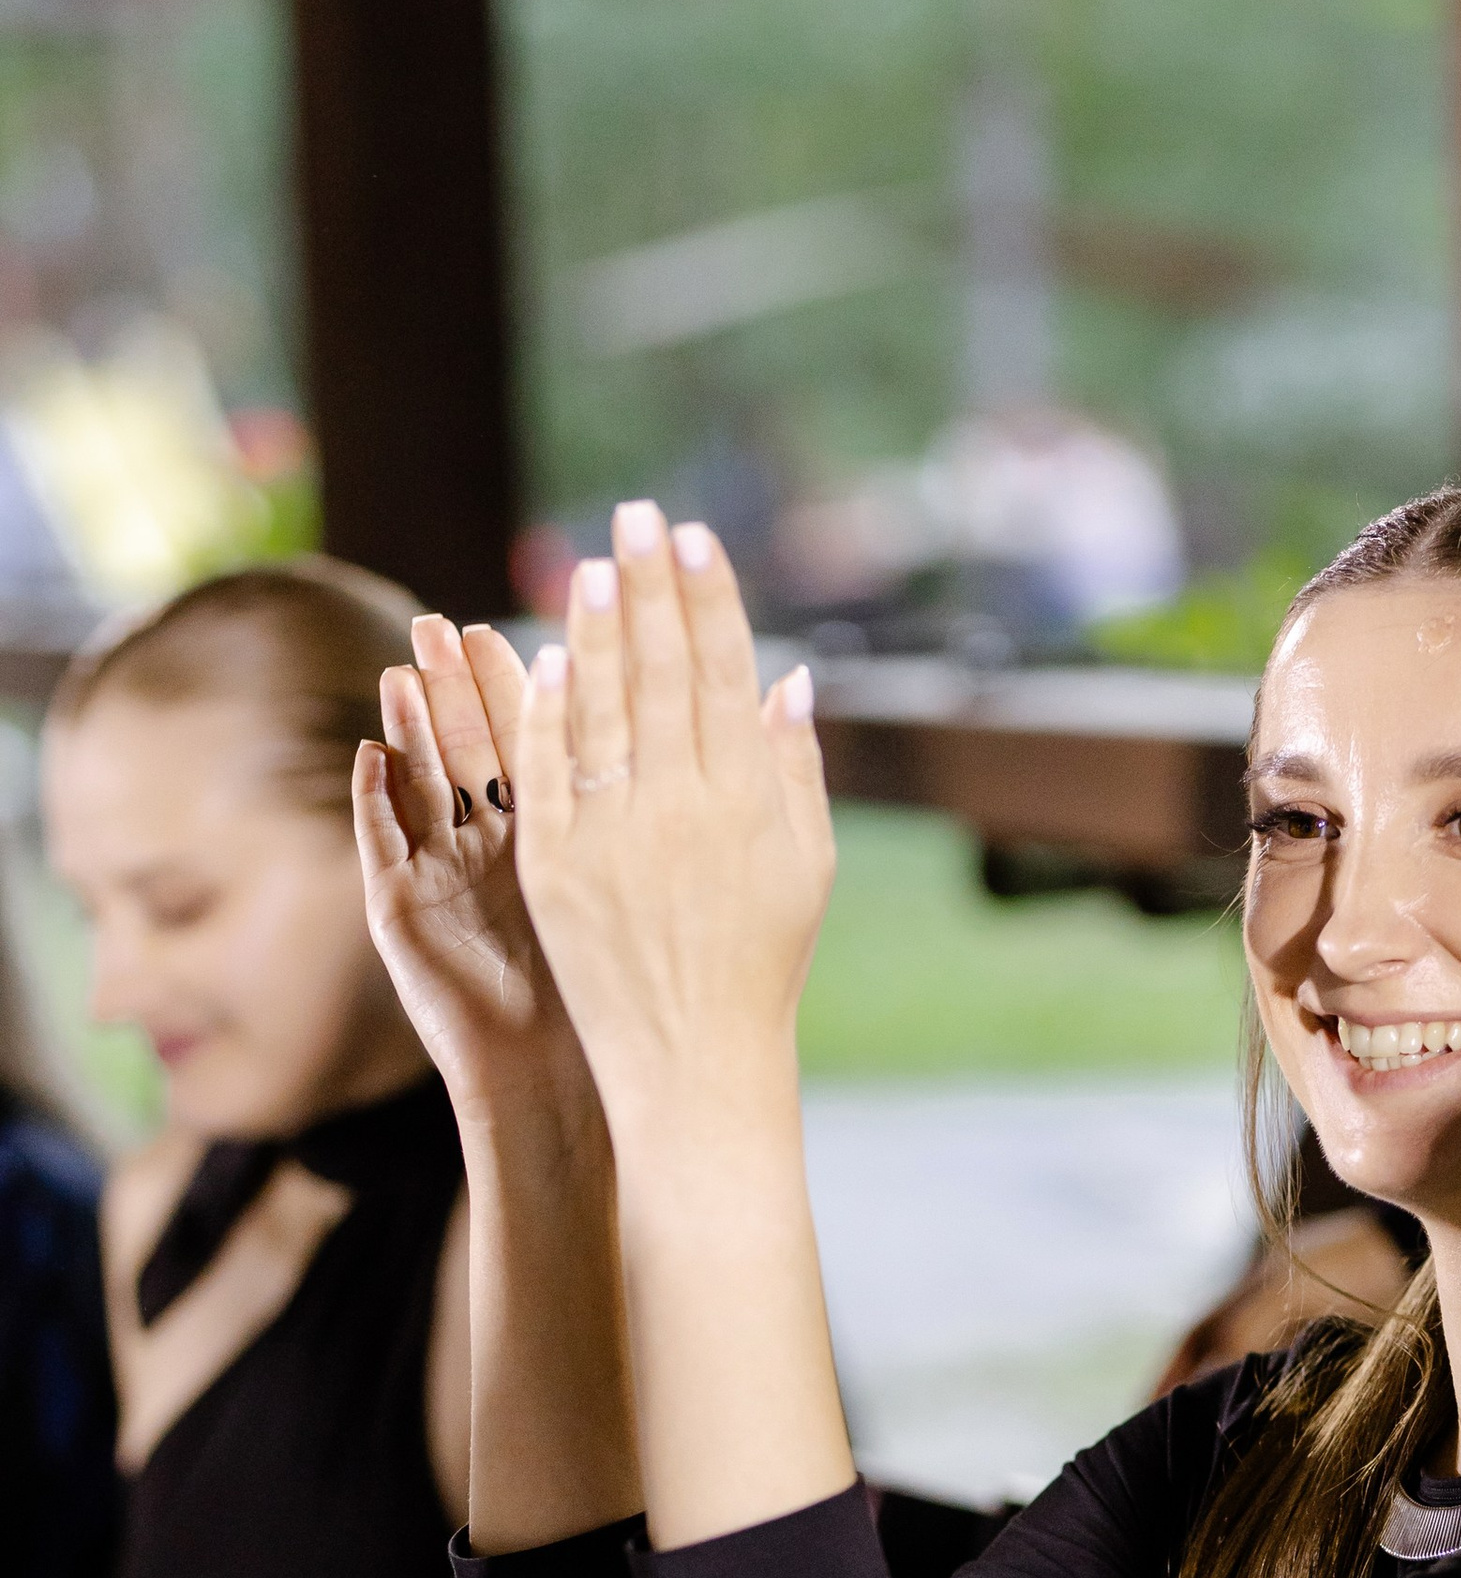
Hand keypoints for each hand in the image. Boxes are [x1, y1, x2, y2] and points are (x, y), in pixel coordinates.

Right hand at [355, 617, 593, 1129]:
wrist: (554, 1084)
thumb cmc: (606, 997)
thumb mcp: (626, 891)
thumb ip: (638, 819)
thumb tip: (686, 748)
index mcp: (544, 835)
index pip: (528, 742)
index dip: (518, 688)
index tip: (513, 630)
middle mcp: (484, 847)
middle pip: (464, 750)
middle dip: (452, 689)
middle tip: (439, 626)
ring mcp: (436, 877)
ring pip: (419, 786)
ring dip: (407, 730)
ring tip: (403, 672)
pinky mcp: (398, 916)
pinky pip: (383, 847)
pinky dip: (373, 802)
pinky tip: (369, 755)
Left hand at [513, 502, 835, 1136]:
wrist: (694, 1061)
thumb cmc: (760, 963)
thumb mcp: (806, 867)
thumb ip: (795, 768)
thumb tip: (789, 677)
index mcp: (748, 800)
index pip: (724, 673)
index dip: (707, 598)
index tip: (694, 538)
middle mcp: (682, 806)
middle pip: (662, 671)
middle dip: (649, 587)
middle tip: (637, 517)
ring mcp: (613, 834)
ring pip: (599, 707)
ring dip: (592, 630)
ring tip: (589, 567)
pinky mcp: (555, 866)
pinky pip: (546, 770)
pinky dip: (543, 711)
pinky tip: (538, 658)